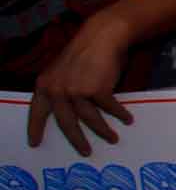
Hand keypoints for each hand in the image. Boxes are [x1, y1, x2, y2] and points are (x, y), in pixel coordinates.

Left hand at [28, 7, 135, 154]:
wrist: (102, 37)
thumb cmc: (85, 54)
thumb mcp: (63, 72)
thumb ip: (61, 90)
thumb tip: (70, 114)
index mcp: (45, 85)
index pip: (36, 112)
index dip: (35, 128)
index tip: (35, 144)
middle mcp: (57, 90)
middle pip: (66, 123)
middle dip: (77, 140)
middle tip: (85, 152)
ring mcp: (76, 91)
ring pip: (90, 119)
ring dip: (103, 131)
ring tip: (113, 139)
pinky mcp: (96, 90)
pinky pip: (109, 108)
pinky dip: (120, 114)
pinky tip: (127, 119)